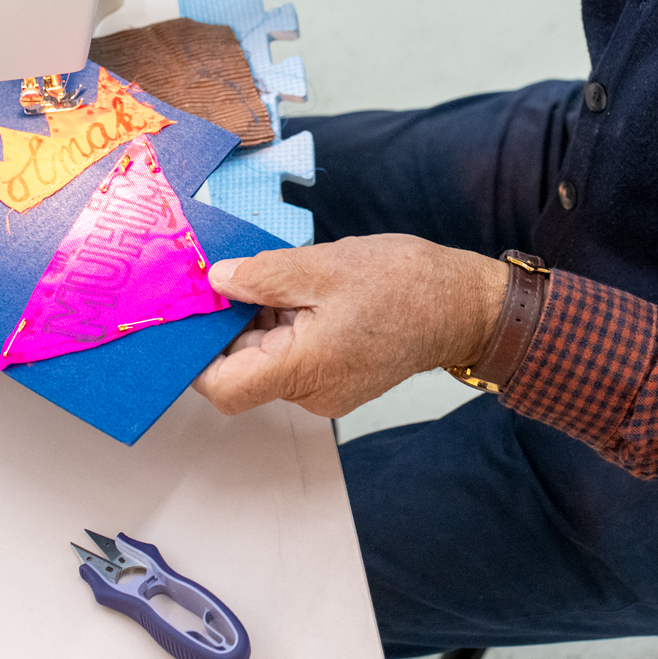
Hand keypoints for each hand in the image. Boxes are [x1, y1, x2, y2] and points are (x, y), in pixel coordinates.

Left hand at [192, 235, 508, 419]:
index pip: (224, 388)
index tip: (192, 317)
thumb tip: (218, 281)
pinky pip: (294, 359)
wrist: (464, 306)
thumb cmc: (406, 285)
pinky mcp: (338, 379)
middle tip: (235, 277)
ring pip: (269, 361)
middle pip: (244, 371)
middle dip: (231, 326)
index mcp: (304, 369)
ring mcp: (326, 390)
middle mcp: (311, 393)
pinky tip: (301, 293)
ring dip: (261, 323)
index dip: (196, 357)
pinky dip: (286, 328)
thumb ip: (264, 275)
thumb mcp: (325, 265)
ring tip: (281, 278)